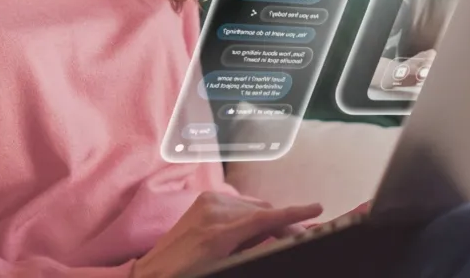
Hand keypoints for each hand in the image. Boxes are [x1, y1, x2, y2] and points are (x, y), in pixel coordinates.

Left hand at [132, 191, 322, 277]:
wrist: (153, 273)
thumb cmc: (191, 276)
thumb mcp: (226, 267)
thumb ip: (253, 250)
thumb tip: (278, 240)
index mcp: (219, 232)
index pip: (265, 218)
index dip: (294, 214)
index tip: (316, 209)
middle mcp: (215, 210)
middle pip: (262, 211)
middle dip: (281, 223)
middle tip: (295, 237)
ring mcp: (208, 201)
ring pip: (252, 206)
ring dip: (263, 219)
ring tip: (265, 238)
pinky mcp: (204, 199)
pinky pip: (238, 203)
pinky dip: (247, 214)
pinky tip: (247, 230)